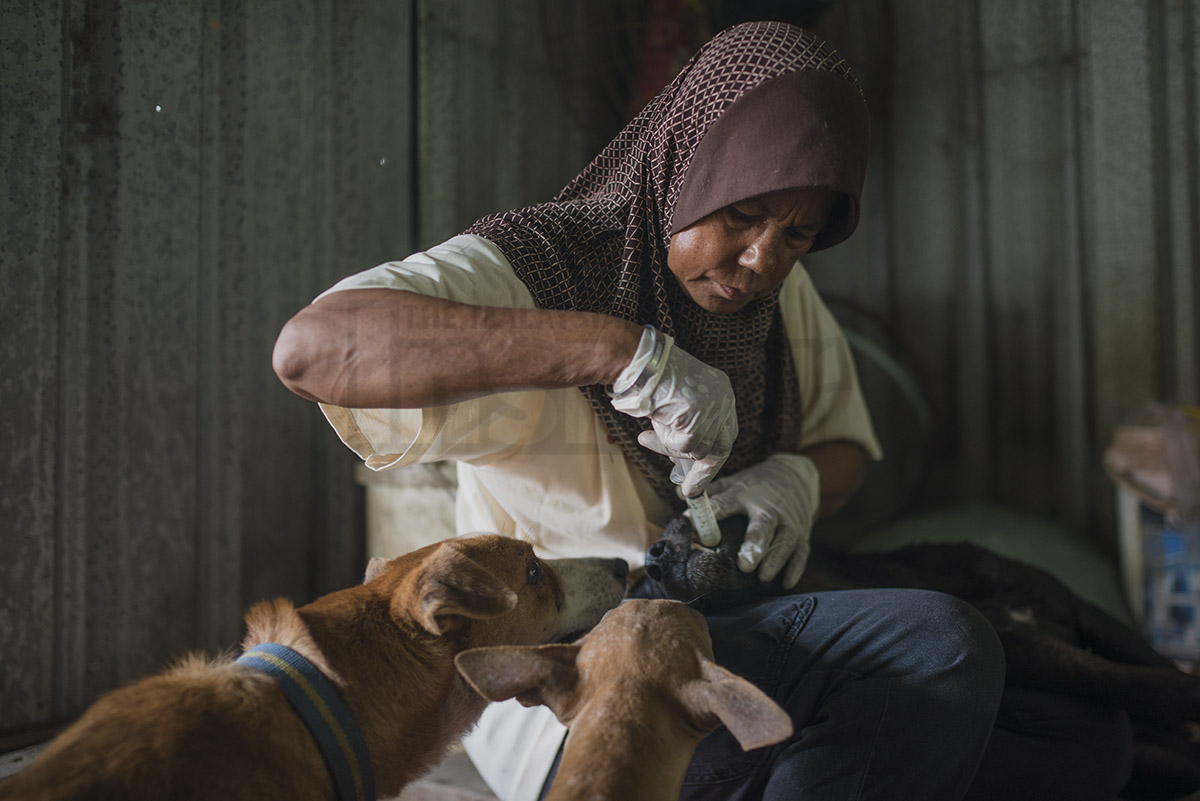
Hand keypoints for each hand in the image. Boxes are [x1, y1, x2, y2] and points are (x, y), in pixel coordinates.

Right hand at [609, 327, 736, 495]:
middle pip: (722, 447)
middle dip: (704, 471)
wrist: (638, 362)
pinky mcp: (699, 418)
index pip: (725, 432)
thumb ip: (685, 425)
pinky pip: (685, 447)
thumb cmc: (648, 378)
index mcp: (721, 390)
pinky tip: (653, 427)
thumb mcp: (676, 403)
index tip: (698, 472)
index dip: (711, 454)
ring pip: (699, 450)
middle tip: (688, 489)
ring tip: (650, 435)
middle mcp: (723, 398)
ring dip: (672, 449)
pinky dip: (667, 443)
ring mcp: (713, 408)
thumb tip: (681, 454)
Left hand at [704, 453, 818, 588]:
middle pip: (763, 526)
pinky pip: (801, 552)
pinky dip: (796, 568)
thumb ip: (710, 492)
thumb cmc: (756, 485)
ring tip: (763, 577)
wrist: (796, 476)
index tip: (692, 528)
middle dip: (755, 546)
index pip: (725, 504)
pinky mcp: (802, 534)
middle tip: (745, 566)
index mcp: (745, 494)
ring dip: (775, 560)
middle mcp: (768, 508)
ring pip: (785, 542)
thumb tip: (681, 493)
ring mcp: (788, 522)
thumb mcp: (734, 482)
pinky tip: (786, 582)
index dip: (709, 516)